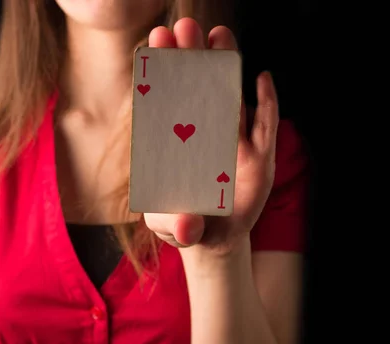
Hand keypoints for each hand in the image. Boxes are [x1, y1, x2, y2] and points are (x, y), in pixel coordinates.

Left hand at [143, 18, 279, 254]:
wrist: (211, 237)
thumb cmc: (182, 225)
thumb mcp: (174, 229)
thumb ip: (175, 226)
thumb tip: (188, 225)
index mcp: (175, 147)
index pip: (166, 103)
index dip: (162, 74)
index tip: (155, 42)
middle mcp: (202, 137)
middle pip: (195, 91)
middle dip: (189, 60)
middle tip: (182, 26)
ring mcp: (232, 144)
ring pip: (228, 98)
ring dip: (225, 69)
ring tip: (219, 36)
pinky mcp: (259, 157)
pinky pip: (264, 126)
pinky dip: (266, 105)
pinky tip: (262, 80)